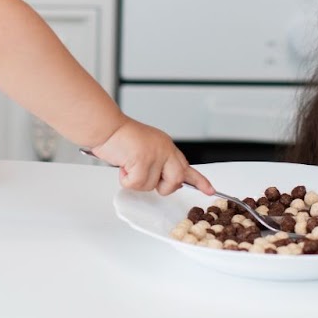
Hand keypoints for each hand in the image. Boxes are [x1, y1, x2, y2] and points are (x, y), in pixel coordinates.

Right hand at [88, 120, 211, 195]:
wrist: (106, 127)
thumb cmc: (120, 138)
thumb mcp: (146, 149)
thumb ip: (159, 164)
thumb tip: (162, 181)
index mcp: (166, 146)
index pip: (187, 167)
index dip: (200, 181)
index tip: (210, 190)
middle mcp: (165, 149)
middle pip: (176, 180)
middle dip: (162, 186)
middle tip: (146, 176)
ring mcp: (155, 154)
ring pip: (151, 185)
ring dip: (136, 181)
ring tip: (128, 164)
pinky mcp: (142, 160)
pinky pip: (136, 183)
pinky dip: (126, 179)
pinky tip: (123, 164)